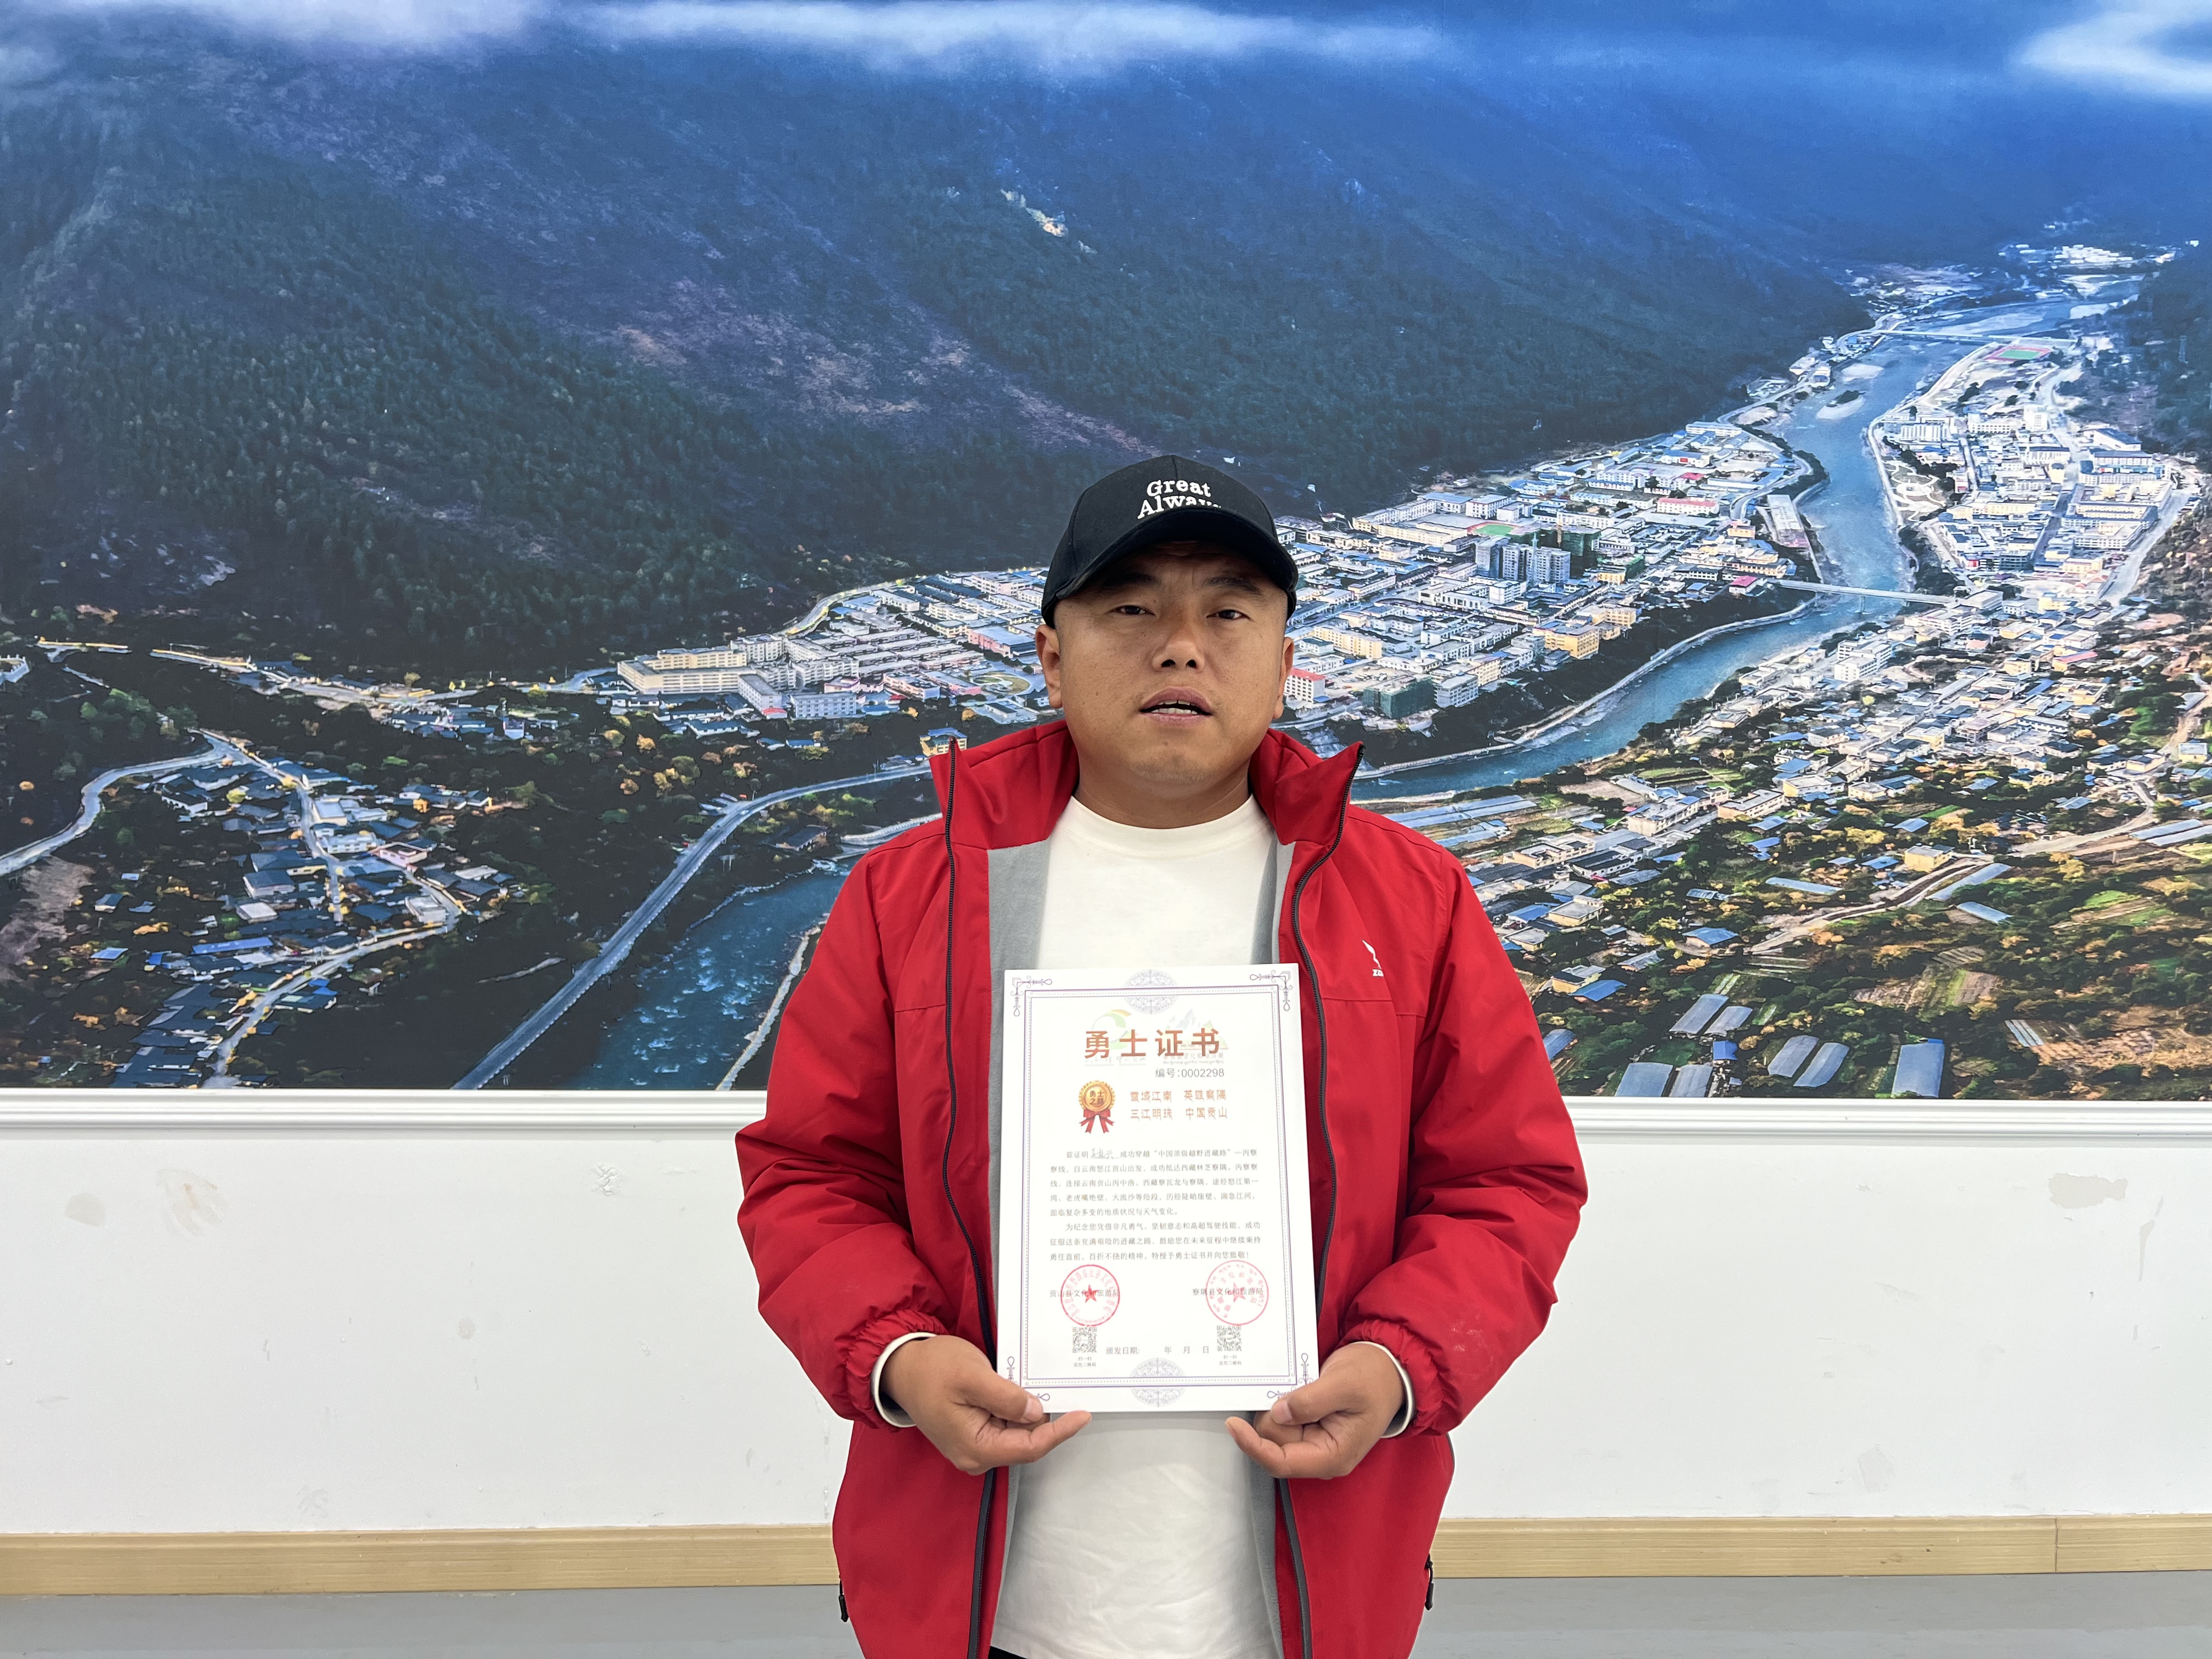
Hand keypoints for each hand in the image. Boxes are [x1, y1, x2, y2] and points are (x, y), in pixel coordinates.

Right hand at [881, 1336, 1091, 1475]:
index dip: (1060, 1432)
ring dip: (1032, 1412)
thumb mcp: (972, 1377)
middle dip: (1048, 1420)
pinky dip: (1018, 1409)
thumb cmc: (931, 1370)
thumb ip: (1007, 1397)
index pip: (1030, 1447)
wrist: (900, 1367)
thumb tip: (1036, 1412)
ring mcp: (974, 1446)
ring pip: (1017, 1433)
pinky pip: (1005, 1425)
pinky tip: (1024, 1389)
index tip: (1083, 1414)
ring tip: (1044, 1387)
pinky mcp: (973, 1433)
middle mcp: (976, 1456)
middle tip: (1066, 1392)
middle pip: (1026, 1443)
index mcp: (976, 1448)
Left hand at [1227, 1343, 1402, 1478]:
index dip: (1254, 1446)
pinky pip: (1281, 1419)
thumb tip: (1278, 1413)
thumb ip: (1310, 1401)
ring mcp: (1313, 1442)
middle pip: (1274, 1443)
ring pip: (1274, 1429)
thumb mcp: (1343, 1385)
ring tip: (1305, 1385)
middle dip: (1274, 1414)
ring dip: (1279, 1405)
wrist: (1387, 1369)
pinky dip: (1282, 1403)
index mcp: (1332, 1456)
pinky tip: (1296, 1388)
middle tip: (1297, 1387)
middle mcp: (1319, 1455)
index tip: (1233, 1424)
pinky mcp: (1308, 1427)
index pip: (1281, 1462)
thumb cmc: (1373, 1379)